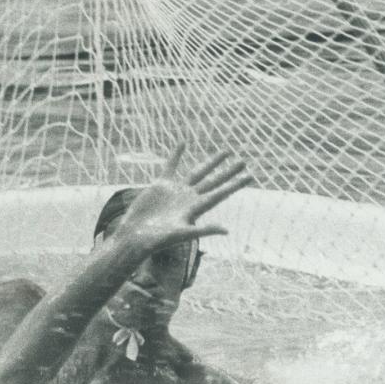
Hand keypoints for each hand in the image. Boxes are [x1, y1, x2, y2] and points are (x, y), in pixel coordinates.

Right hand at [112, 145, 252, 254]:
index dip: (235, 184)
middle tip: (243, 161)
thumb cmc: (157, 240)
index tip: (250, 175)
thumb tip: (226, 230)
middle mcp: (188, 198)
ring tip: (225, 151)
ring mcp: (176, 191)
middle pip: (214, 181)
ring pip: (198, 172)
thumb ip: (204, 230)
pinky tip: (183, 143)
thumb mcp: (181, 234)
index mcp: (195, 208)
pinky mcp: (161, 186)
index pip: (220, 193)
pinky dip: (176, 155)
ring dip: (211, 162)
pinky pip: (171, 166)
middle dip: (228, 172)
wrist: (134, 237)